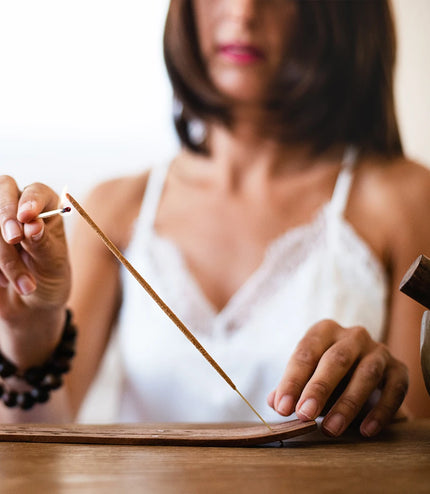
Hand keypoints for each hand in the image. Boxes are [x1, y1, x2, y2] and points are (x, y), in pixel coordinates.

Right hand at [0, 176, 70, 352]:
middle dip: (6, 215)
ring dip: (4, 255)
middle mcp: (20, 208)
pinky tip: (3, 282)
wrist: (31, 306)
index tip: (27, 216)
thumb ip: (43, 243)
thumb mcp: (53, 264)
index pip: (37, 191)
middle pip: (4, 192)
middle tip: (14, 238)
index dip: (30, 199)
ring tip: (26, 284)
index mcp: (47, 209)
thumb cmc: (49, 278)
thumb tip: (32, 224)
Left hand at [267, 319, 408, 436]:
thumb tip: (274, 402)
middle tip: (304, 415)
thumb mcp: (307, 376)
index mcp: (324, 330)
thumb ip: (291, 388)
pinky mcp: (399, 369)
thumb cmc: (328, 374)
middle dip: (318, 388)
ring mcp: (378, 350)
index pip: (305, 353)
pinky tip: (365, 430)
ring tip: (331, 429)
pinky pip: (394, 389)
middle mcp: (353, 336)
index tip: (282, 407)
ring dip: (347, 404)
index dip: (292, 381)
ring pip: (366, 374)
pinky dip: (381, 411)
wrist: (366, 372)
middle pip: (335, 359)